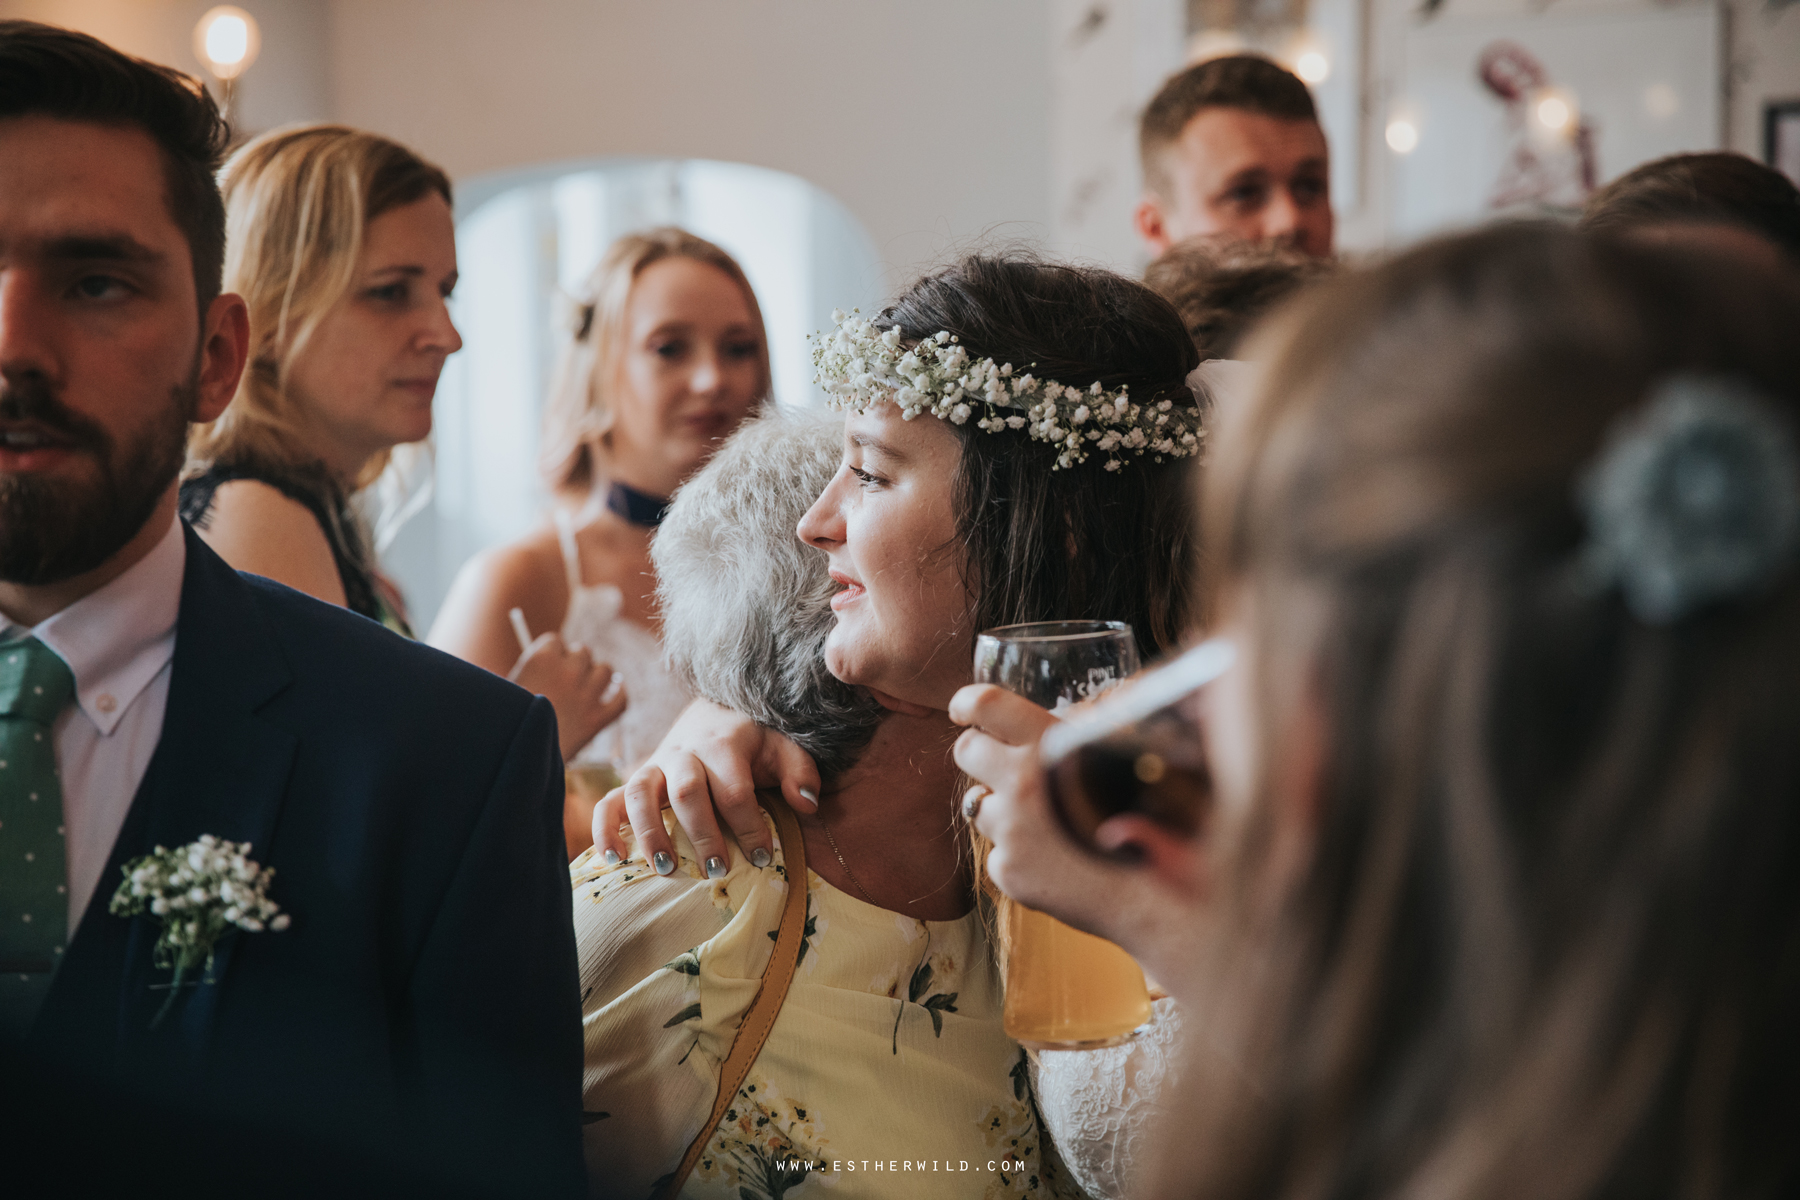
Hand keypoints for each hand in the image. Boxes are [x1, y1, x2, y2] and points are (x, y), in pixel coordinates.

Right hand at [508, 633, 627, 760]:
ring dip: (597, 677)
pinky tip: (613, 694)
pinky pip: (621, 699)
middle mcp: (567, 672)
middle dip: (575, 663)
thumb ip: (530, 671)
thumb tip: (549, 658)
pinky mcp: (597, 719)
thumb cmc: (506, 723)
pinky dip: (619, 696)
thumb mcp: (507, 691)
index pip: (556, 641)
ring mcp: (585, 696)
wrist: (516, 757)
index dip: (553, 653)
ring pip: (606, 670)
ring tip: (586, 689)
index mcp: (541, 659)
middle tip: (565, 679)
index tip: (549, 665)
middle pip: (583, 651)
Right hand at [590, 698, 819, 875]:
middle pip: (687, 793)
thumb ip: (800, 771)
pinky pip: (610, 800)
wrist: (713, 712)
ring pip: (642, 794)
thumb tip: (808, 805)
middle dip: (702, 834)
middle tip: (717, 870)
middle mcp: (684, 753)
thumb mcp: (783, 747)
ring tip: (666, 869)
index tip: (761, 857)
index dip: (749, 826)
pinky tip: (613, 859)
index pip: (735, 790)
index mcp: (724, 744)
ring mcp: (655, 765)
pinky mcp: (635, 779)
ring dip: (651, 833)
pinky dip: (605, 828)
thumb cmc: (753, 742)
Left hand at [950, 683, 1209, 987]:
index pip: (987, 705)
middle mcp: (1022, 786)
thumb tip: (1062, 716)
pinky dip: (1018, 852)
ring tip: (1045, 818)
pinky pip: (998, 850)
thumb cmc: (1155, 820)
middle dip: (980, 752)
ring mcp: (1011, 833)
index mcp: (1048, 747)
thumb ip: (1084, 732)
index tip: (964, 708)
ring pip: (979, 804)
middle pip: (966, 752)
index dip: (968, 701)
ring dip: (1003, 807)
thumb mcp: (1121, 758)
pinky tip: (1054, 856)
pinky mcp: (1008, 871)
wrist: (1157, 896)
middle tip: (1001, 761)